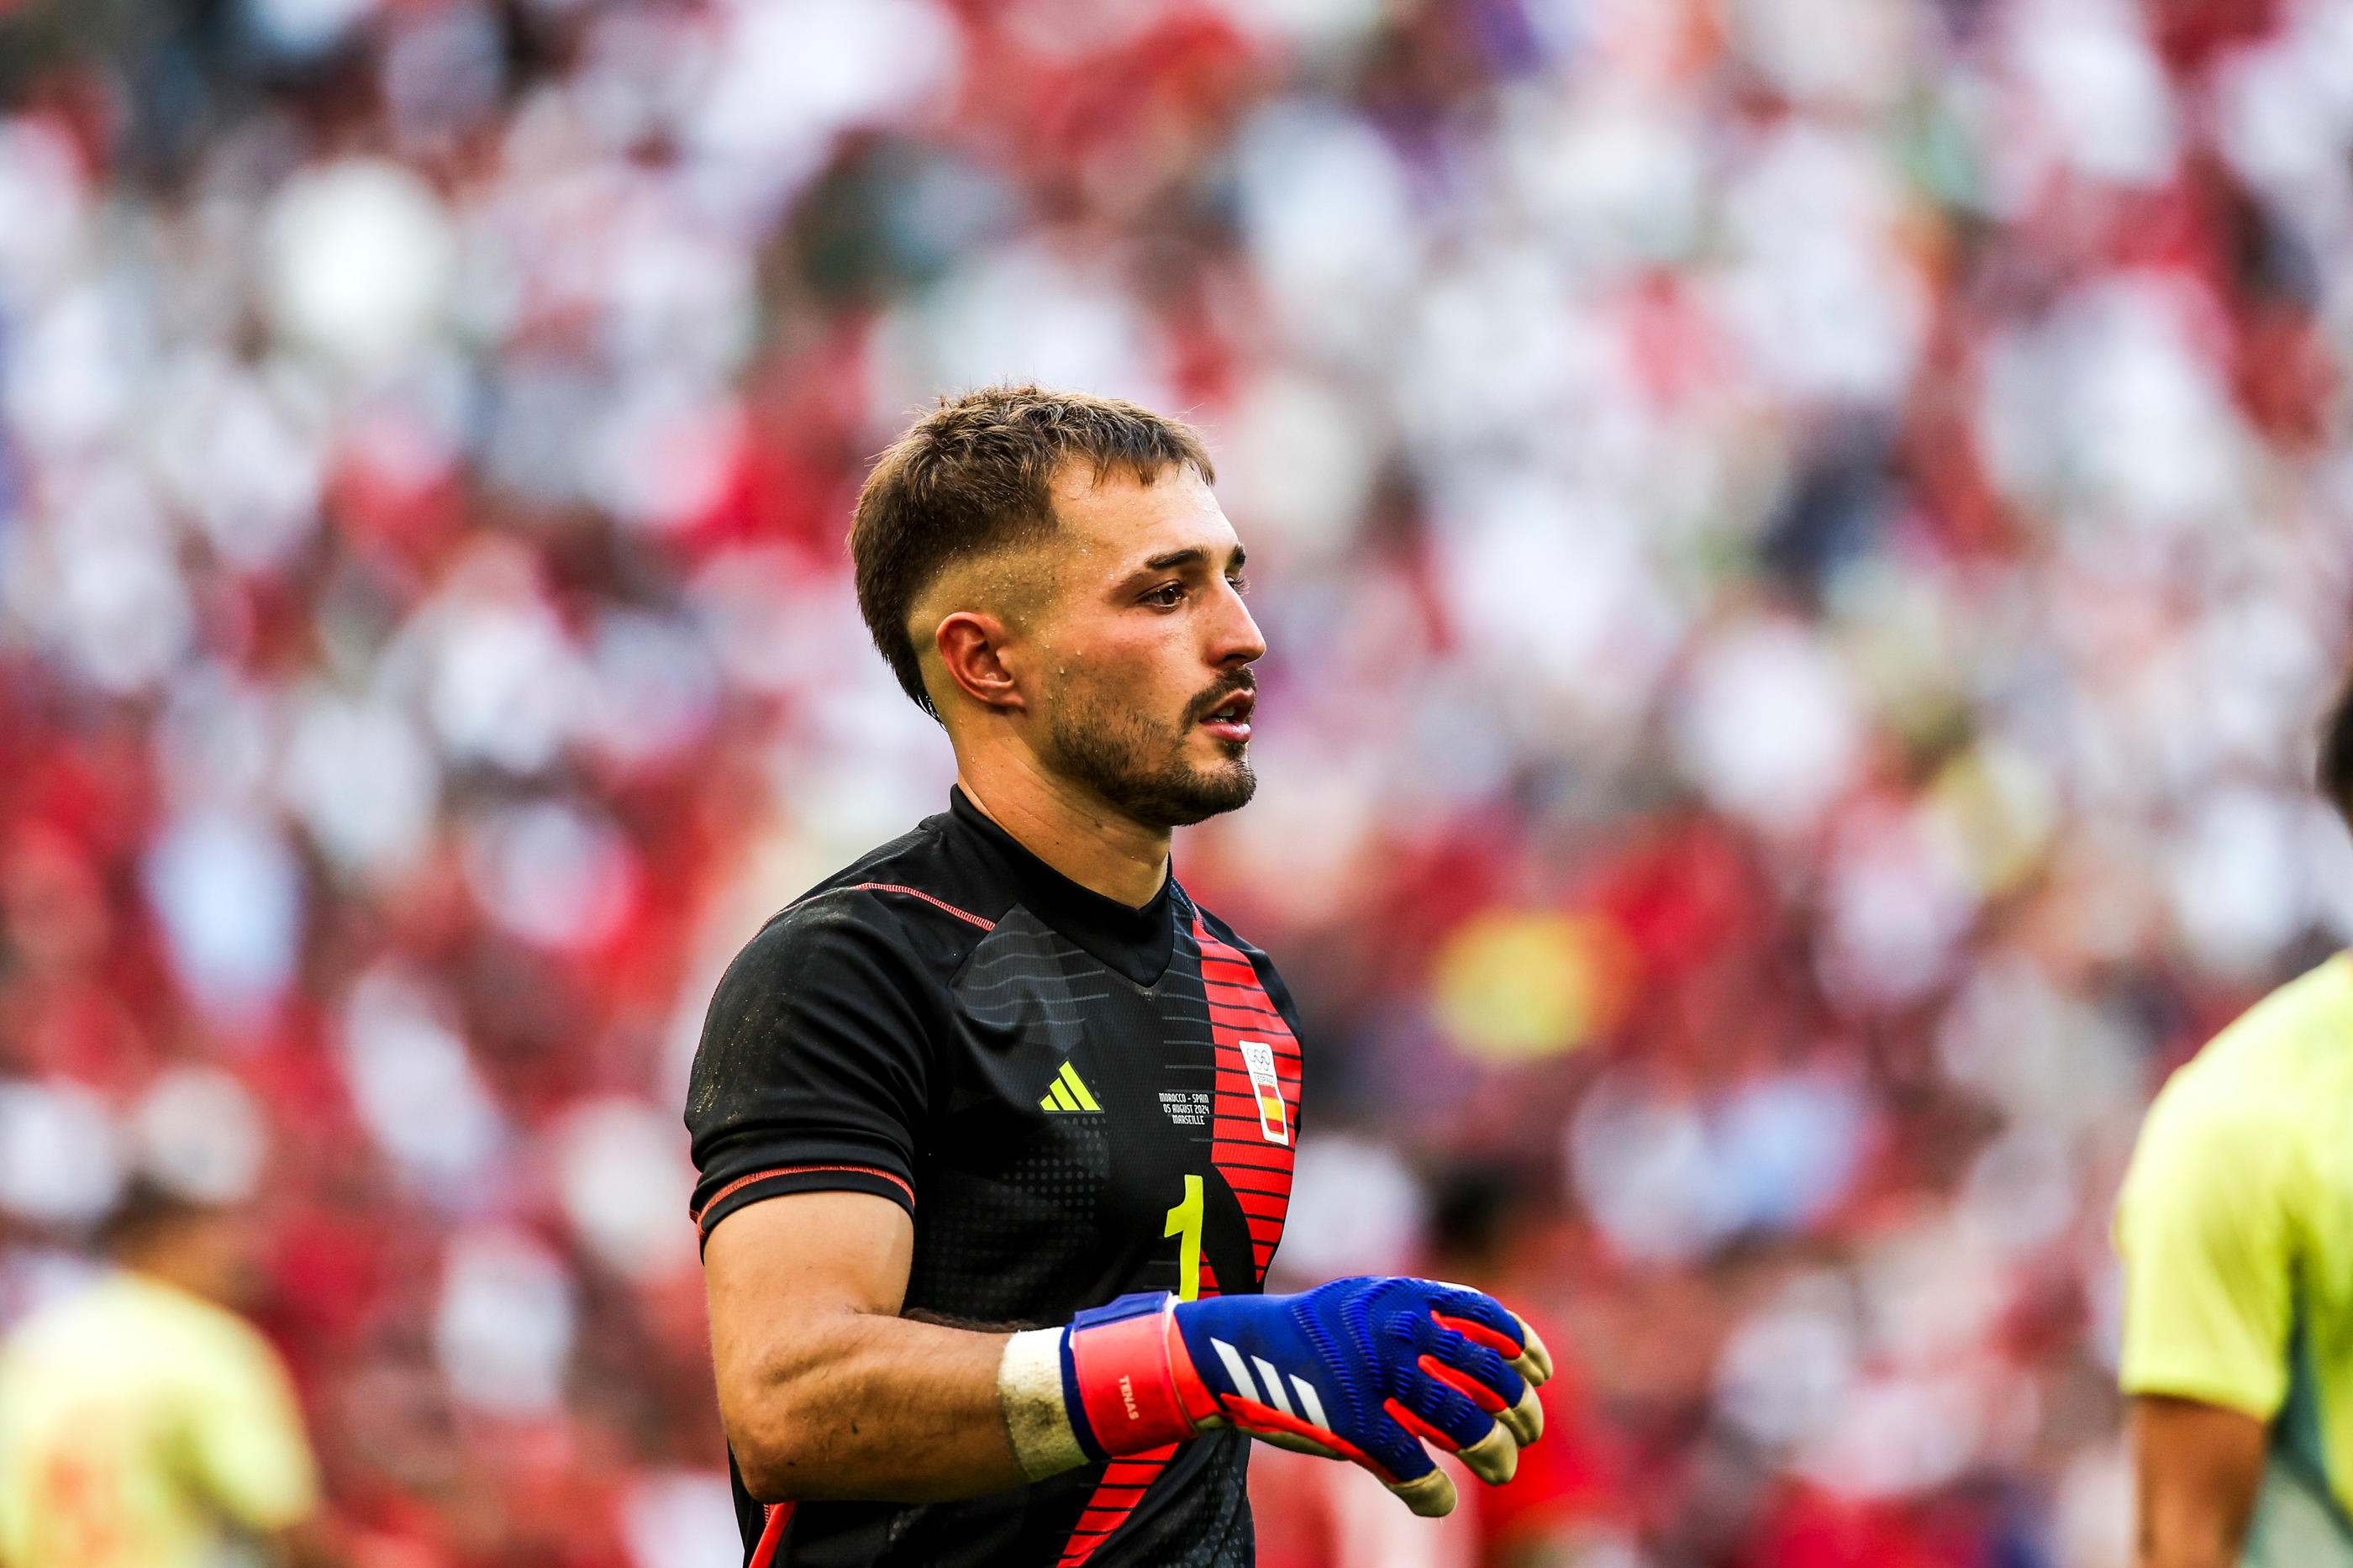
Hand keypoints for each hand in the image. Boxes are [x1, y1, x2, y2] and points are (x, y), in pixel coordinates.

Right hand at [1056, 1277, 1550, 1516]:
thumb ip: (1416, 1315)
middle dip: (1518, 1409)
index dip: (1522, 1348)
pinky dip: (1432, 1494)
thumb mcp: (1364, 1302)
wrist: (1233, 1352)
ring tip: (1501, 1469)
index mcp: (1402, 1296)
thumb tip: (1484, 1348)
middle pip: (1485, 1376)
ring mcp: (1375, 1379)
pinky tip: (1436, 1503)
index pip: (1485, 1317)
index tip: (1541, 1376)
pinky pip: (1413, 1468)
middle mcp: (1396, 1331)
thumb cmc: (1308, 1333)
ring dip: (1492, 1454)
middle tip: (1528, 1432)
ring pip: (1462, 1425)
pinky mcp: (1354, 1426)